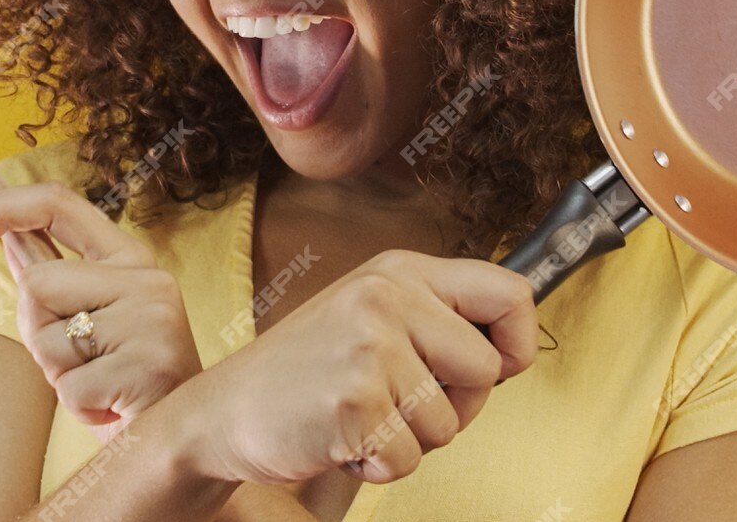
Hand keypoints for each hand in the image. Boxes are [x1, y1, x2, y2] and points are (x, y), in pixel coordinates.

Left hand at [0, 181, 202, 443]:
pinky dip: (80, 408)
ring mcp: (152, 319)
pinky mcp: (149, 365)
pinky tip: (114, 407)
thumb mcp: (91, 322)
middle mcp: (147, 279)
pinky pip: (69, 387)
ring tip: (102, 386)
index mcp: (130, 259)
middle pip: (36, 284)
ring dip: (59, 375)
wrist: (189, 440)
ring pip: (46, 339)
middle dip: (36, 332)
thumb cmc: (129, 382)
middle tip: (80, 362)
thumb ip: (56, 281)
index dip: (2, 208)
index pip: (59, 202)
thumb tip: (6, 236)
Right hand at [164, 248, 535, 486]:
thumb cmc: (303, 372)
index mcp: (399, 271)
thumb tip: (512, 348)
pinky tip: (342, 438)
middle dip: (456, 406)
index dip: (516, 343)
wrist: (221, 412)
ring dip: (409, 440)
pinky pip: (410, 457)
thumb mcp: (370, 316)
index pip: (510, 292)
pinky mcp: (356, 401)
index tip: (494, 370)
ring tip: (360, 416)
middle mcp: (388, 297)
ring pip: (450, 423)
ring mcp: (370, 347)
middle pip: (487, 370)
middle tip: (397, 402)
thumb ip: (435, 319)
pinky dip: (380, 466)